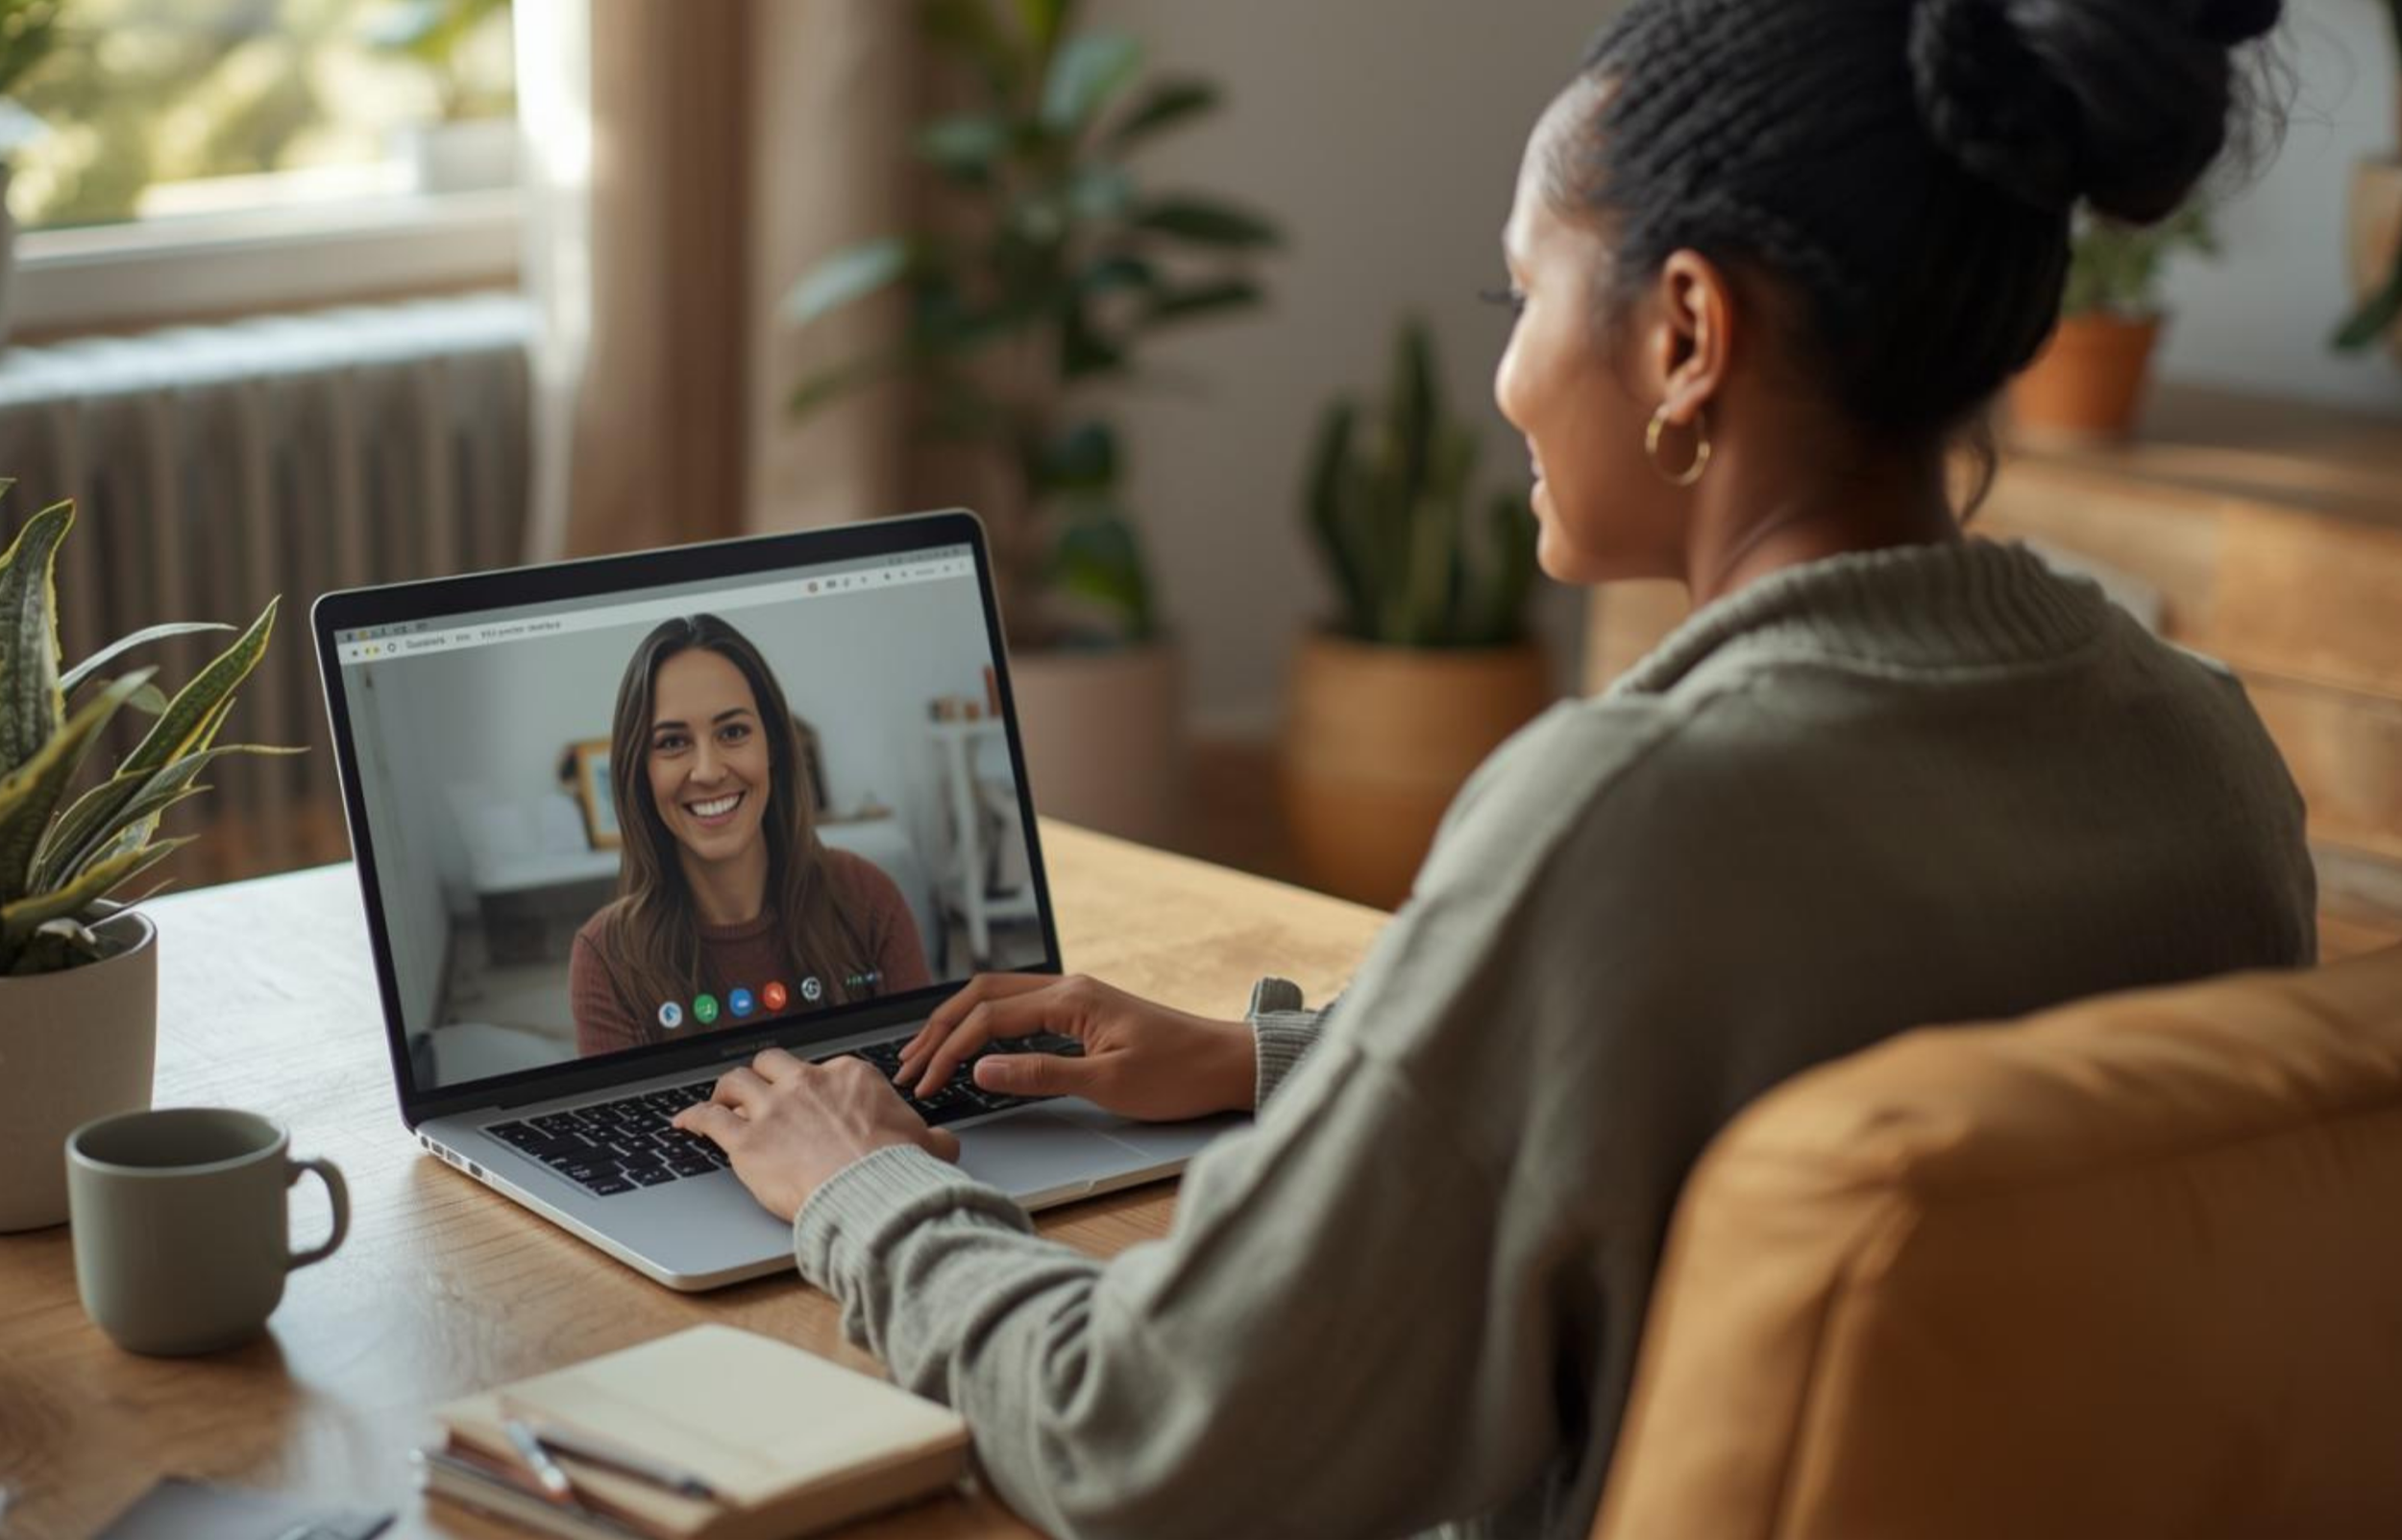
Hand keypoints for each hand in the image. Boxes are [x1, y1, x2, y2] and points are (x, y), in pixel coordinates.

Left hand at [671, 1047, 960, 1221]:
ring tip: (720, 1099)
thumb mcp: (928, 1146)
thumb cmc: (898, 1170)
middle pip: (773, 1064)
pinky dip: (693, 1118)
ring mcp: (774, 1110)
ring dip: (725, 1090)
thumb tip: (945, 1144)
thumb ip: (932, 1139)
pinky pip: (709, 1119)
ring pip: (736, 1083)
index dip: (815, 1087)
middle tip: (759, 1089)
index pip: (825, 1070)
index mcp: (851, 1076)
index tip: (813, 1101)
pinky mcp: (746, 1142)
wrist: (871, 1192)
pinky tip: (683, 1123)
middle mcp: (808, 1084)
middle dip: (764, 1075)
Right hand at [895, 973, 1256, 1122]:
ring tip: (926, 1053)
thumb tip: (982, 1068)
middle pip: (982, 994)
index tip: (923, 1083)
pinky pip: (1019, 1008)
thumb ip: (1040, 1075)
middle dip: (939, 1028)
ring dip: (959, 1023)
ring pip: (998, 998)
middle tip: (908, 1064)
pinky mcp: (1084, 1012)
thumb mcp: (1108, 1084)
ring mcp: (1076, 996)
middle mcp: (1070, 987)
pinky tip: (972, 1045)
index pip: (988, 1017)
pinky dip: (985, 1024)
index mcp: (1072, 998)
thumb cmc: (1179, 1075)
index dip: (949, 1050)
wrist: (1227, 1064)